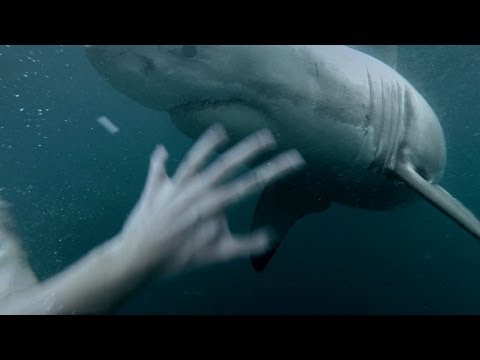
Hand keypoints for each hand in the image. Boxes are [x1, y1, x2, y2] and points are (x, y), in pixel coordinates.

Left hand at [118, 124, 304, 275]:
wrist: (139, 257)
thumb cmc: (180, 258)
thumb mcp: (217, 254)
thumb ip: (245, 245)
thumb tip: (271, 237)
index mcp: (215, 203)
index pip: (251, 182)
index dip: (275, 169)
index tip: (294, 158)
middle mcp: (196, 189)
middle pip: (228, 163)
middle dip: (250, 148)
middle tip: (269, 136)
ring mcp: (176, 186)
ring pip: (195, 158)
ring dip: (208, 143)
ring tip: (221, 130)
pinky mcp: (155, 188)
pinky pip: (158, 171)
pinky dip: (159, 161)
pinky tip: (162, 151)